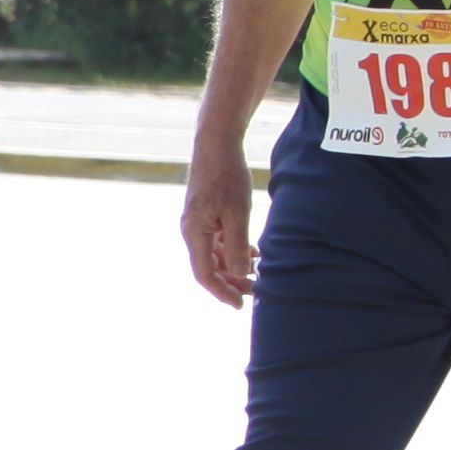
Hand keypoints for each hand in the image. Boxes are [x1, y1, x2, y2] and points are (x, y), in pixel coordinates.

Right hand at [182, 139, 258, 304]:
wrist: (216, 145)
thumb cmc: (227, 176)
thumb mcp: (237, 212)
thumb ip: (237, 244)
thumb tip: (239, 273)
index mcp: (195, 233)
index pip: (204, 274)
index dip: (221, 292)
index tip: (240, 305)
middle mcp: (192, 231)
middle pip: (209, 267)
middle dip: (231, 282)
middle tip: (256, 291)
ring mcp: (198, 223)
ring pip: (214, 255)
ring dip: (234, 266)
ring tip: (258, 274)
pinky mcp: (207, 214)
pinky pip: (218, 241)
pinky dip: (234, 250)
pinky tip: (254, 252)